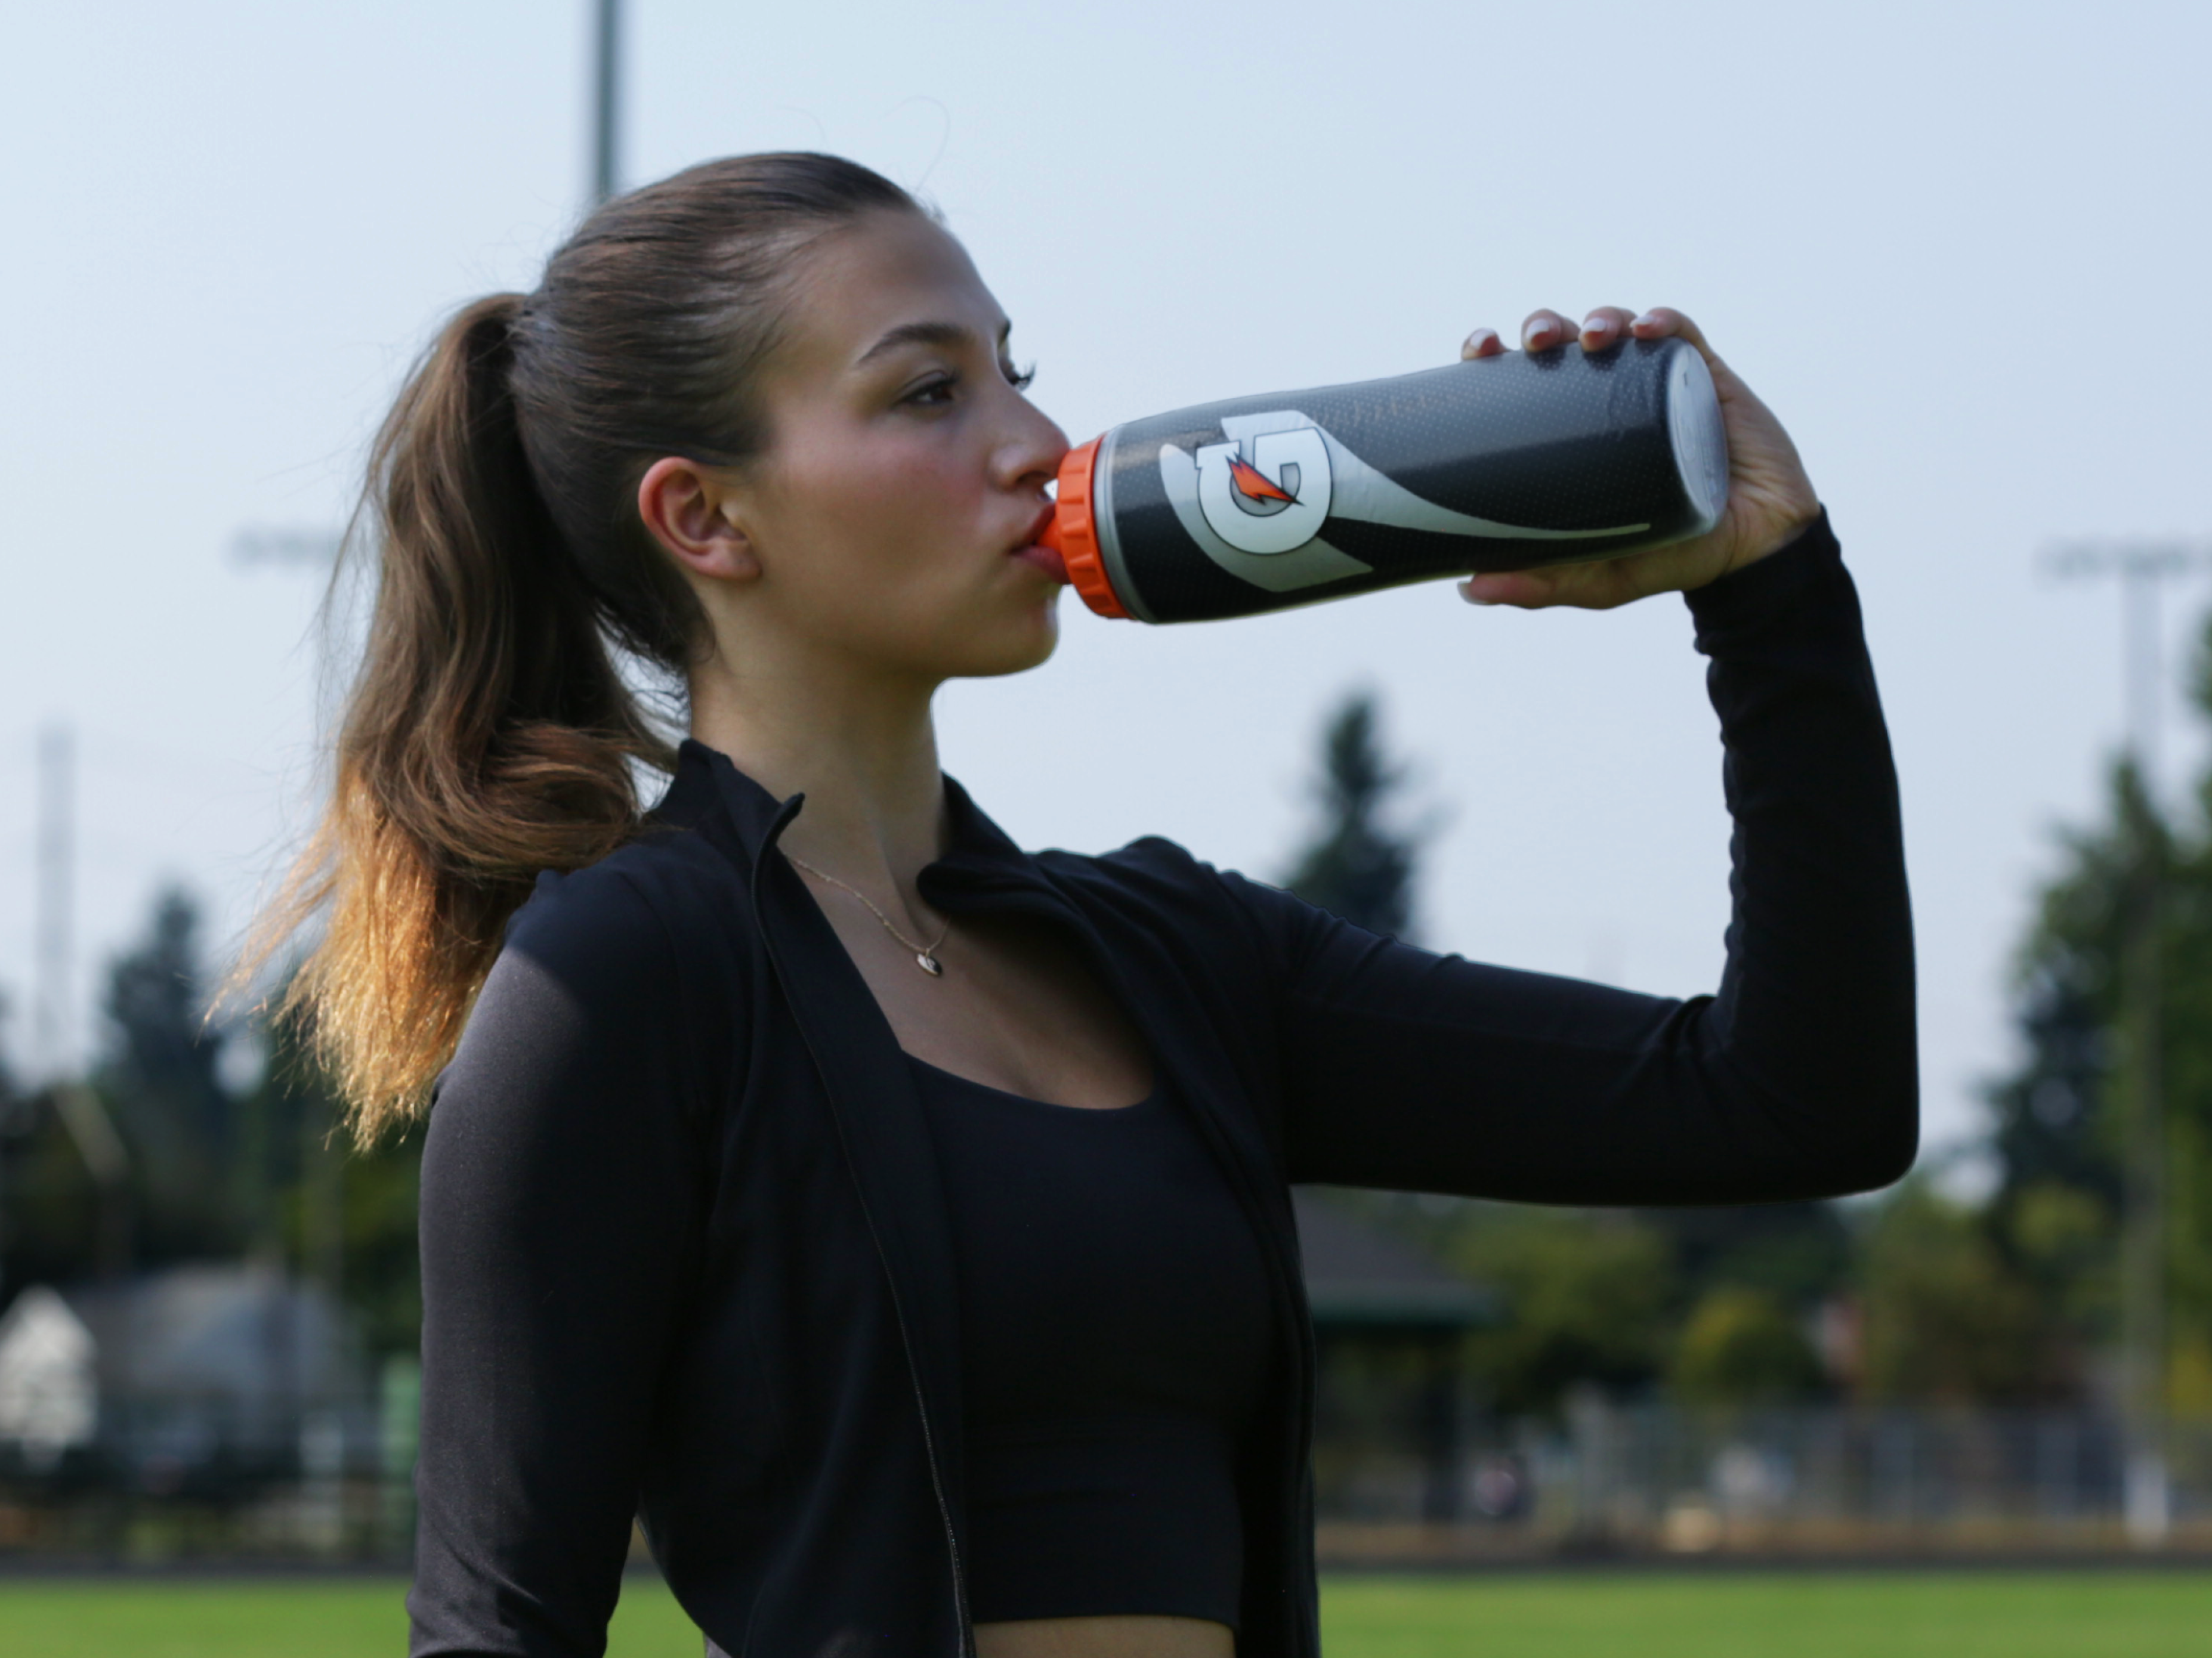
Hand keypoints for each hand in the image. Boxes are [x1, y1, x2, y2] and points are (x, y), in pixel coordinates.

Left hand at [1454, 307, 1818, 609]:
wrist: (1753, 552)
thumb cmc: (1671, 555)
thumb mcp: (1599, 578)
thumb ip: (1541, 583)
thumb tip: (1470, 590)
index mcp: (1571, 433)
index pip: (1522, 383)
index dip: (1494, 358)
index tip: (1477, 351)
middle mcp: (1610, 399)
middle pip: (1565, 343)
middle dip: (1545, 326)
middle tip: (1535, 341)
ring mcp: (1659, 383)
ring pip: (1619, 328)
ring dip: (1601, 318)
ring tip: (1594, 335)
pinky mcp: (1708, 376)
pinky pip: (1683, 333)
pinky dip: (1663, 321)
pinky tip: (1645, 328)